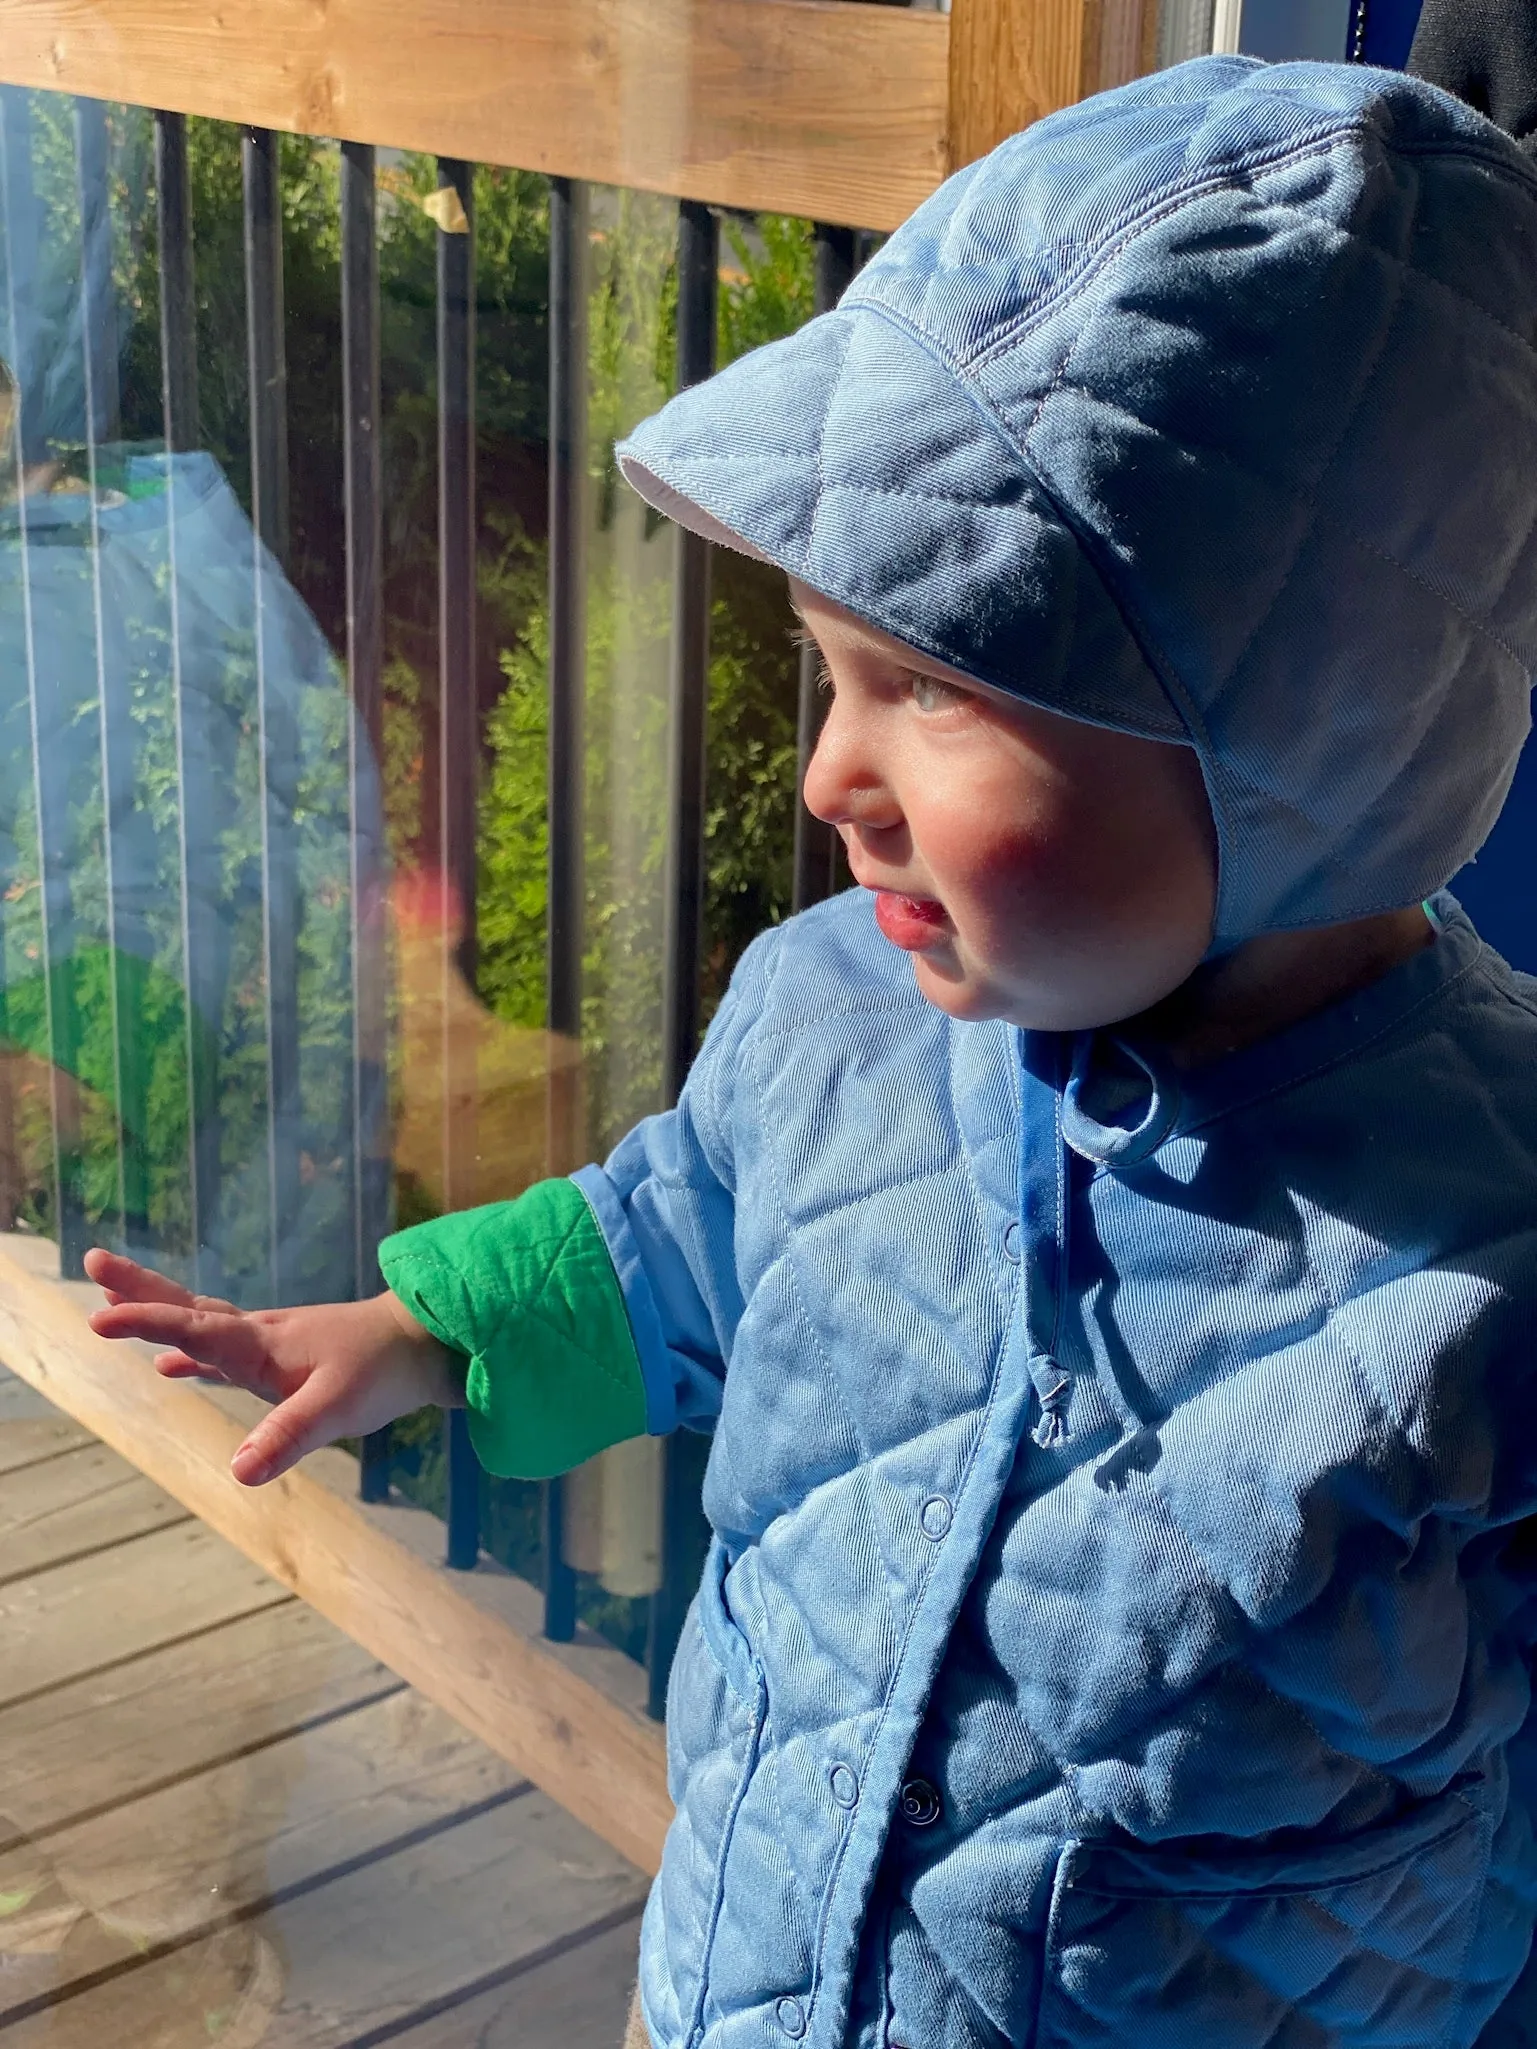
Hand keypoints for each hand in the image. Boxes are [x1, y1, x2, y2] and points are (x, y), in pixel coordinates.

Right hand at [84, 1250, 462, 1487]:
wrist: (428, 1343)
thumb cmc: (384, 1370)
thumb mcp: (338, 1408)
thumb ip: (288, 1437)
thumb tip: (237, 1472)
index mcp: (263, 1344)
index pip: (193, 1328)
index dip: (146, 1322)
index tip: (99, 1316)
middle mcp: (258, 1337)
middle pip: (188, 1308)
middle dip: (140, 1290)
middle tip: (93, 1262)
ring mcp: (269, 1345)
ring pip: (201, 1323)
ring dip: (157, 1313)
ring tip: (111, 1304)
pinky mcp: (282, 1359)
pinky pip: (220, 1351)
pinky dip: (189, 1353)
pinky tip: (169, 1365)